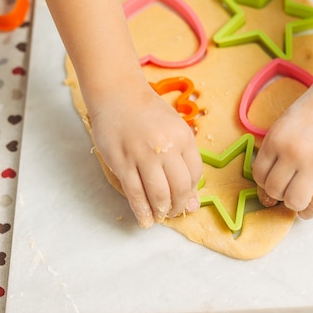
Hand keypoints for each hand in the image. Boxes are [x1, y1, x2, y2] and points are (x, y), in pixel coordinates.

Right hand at [89, 80, 202, 227]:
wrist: (117, 94)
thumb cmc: (147, 112)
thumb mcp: (174, 129)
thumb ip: (184, 161)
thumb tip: (192, 201)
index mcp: (183, 136)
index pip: (195, 174)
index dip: (191, 191)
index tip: (185, 197)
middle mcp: (165, 146)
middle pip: (179, 188)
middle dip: (178, 206)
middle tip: (173, 212)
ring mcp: (142, 155)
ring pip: (158, 194)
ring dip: (162, 211)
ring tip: (160, 215)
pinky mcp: (122, 162)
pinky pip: (135, 193)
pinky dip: (142, 210)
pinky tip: (145, 219)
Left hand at [252, 81, 312, 218]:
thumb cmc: (312, 110)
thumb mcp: (283, 126)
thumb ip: (275, 151)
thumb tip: (268, 184)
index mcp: (276, 139)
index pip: (259, 175)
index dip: (263, 183)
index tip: (271, 183)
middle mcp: (293, 153)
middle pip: (274, 189)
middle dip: (277, 194)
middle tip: (285, 190)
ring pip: (294, 200)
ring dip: (293, 204)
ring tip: (297, 199)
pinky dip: (310, 211)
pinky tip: (308, 210)